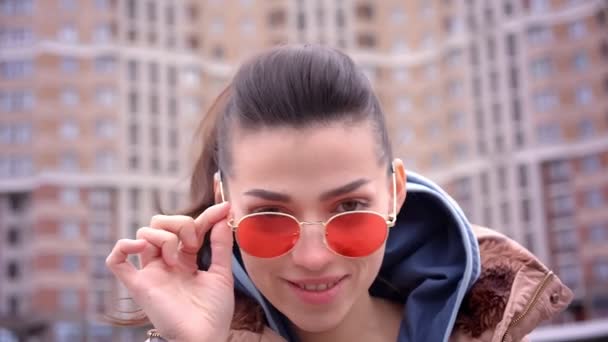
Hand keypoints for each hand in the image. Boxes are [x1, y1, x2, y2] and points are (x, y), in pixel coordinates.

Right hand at [106, 202, 234, 341]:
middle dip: (180, 223)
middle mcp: (166, 264)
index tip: (224, 208)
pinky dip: (124, 246)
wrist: (204, 338)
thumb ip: (221, 245)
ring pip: (143, 233)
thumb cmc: (214, 313)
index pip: (189, 227)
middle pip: (161, 223)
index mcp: (186, 261)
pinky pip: (116, 261)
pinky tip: (142, 247)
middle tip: (194, 243)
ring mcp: (151, 273)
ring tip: (176, 259)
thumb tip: (223, 215)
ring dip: (163, 236)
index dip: (206, 215)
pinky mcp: (139, 285)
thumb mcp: (222, 273)